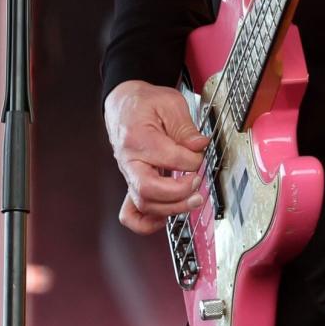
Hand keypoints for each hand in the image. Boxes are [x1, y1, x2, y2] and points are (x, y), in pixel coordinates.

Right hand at [104, 80, 209, 235]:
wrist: (124, 104)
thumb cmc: (145, 103)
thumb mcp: (169, 103)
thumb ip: (185, 127)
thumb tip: (200, 146)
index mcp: (138, 136)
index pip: (168, 157)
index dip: (191, 159)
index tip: (199, 153)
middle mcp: (129, 160)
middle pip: (148, 189)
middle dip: (179, 192)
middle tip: (197, 184)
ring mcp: (128, 175)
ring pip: (144, 204)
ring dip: (172, 208)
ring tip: (193, 200)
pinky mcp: (131, 184)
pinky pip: (131, 214)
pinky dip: (148, 222)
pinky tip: (167, 216)